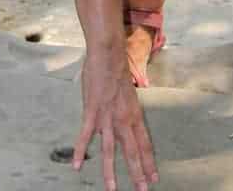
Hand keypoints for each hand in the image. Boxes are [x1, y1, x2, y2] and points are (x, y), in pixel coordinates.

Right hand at [72, 51, 158, 190]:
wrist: (109, 55)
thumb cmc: (118, 72)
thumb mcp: (129, 95)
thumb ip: (126, 112)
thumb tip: (124, 125)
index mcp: (135, 115)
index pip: (145, 144)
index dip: (149, 162)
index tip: (154, 178)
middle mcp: (124, 119)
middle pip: (132, 151)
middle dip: (138, 173)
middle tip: (143, 190)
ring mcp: (108, 117)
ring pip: (111, 150)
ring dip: (111, 171)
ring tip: (112, 189)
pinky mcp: (92, 112)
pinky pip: (86, 136)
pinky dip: (81, 151)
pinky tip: (78, 165)